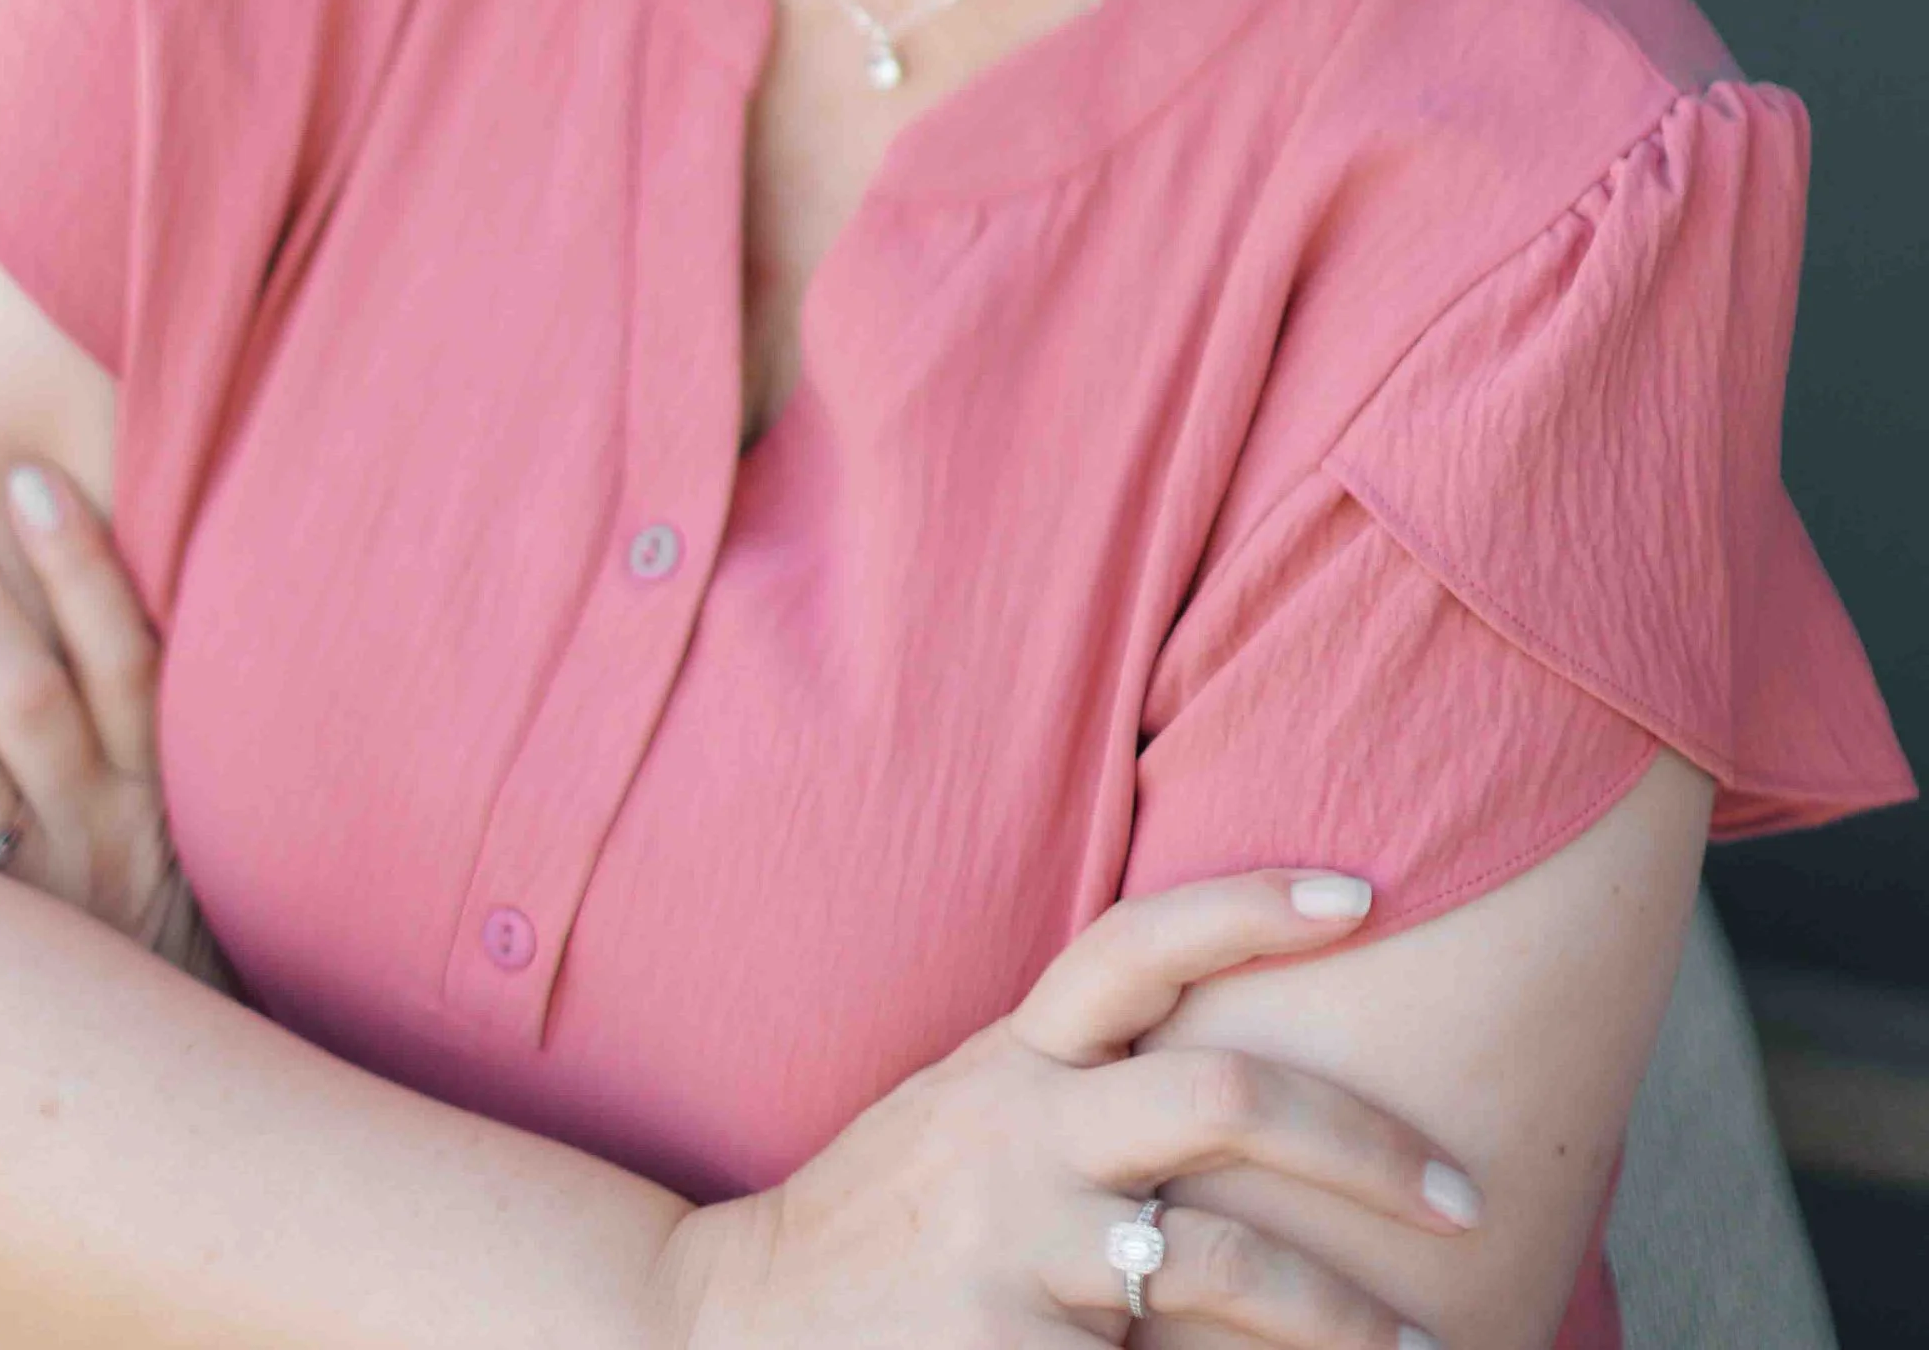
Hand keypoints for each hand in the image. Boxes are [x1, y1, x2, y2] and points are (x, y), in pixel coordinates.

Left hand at [0, 462, 231, 986]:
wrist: (146, 1101)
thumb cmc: (148, 921)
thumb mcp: (173, 821)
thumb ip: (138, 720)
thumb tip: (91, 554)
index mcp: (149, 787)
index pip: (123, 656)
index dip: (80, 566)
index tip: (27, 474)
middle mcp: (91, 836)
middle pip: (25, 695)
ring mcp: (27, 904)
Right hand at [661, 871, 1477, 1349]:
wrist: (739, 1327)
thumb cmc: (891, 1222)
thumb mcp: (972, 1117)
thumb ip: (1080, 1083)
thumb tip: (1244, 1066)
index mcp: (1015, 1061)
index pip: (1139, 945)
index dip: (1250, 904)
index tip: (1366, 892)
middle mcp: (1018, 1134)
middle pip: (1222, 1096)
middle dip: (1363, 1143)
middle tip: (1457, 1193)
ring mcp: (1015, 1249)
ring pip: (1221, 1261)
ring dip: (1340, 1315)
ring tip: (1413, 1346)